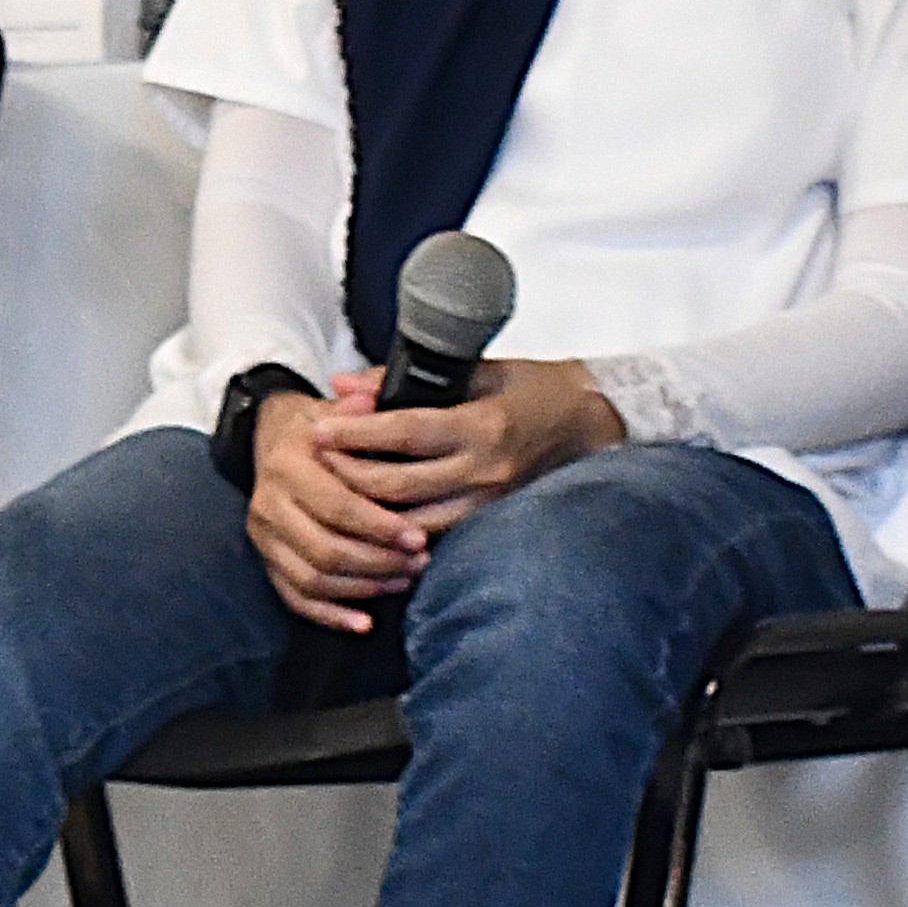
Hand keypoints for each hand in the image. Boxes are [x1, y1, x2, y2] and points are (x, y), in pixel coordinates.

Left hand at [243, 356, 628, 630]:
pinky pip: (434, 537)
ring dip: (366, 512)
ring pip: (410, 523)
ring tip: (333, 494)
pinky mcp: (491, 522)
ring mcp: (490, 503)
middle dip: (348, 476)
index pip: (404, 433)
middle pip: (397, 485)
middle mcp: (485, 470)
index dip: (355, 434)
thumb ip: (406, 379)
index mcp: (482, 425)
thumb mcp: (476, 369)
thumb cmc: (536, 389)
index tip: (319, 430)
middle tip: (315, 463)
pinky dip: (397, 534)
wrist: (591, 424)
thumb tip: (345, 386)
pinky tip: (370, 523)